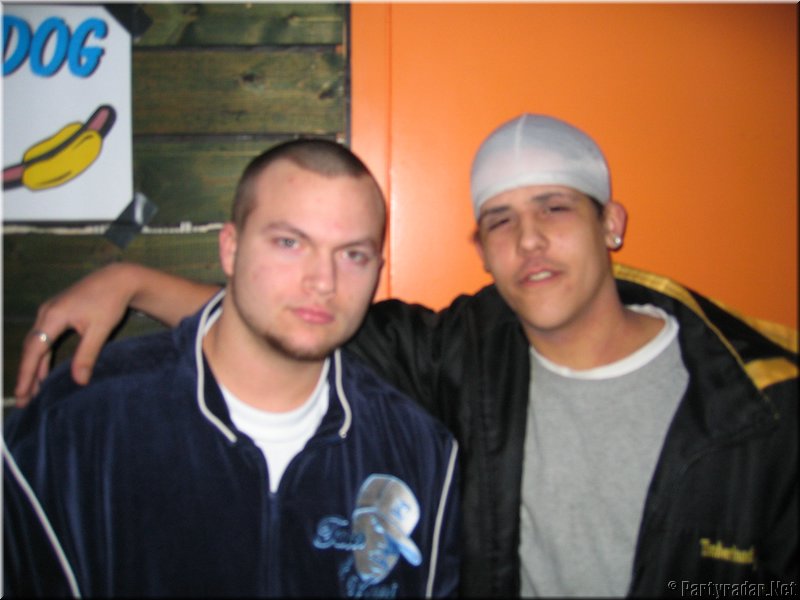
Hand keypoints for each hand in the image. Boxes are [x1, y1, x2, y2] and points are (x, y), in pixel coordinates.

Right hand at [14, 263, 133, 405]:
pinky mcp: (56, 312)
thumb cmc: (110, 302)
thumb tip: (79, 381)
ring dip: (33, 367)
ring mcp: (49, 311)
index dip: (26, 374)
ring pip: (36, 343)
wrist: (118, 279)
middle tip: (23, 400)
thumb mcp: (100, 330)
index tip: (21, 393)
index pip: (34, 350)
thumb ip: (87, 355)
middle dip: (26, 375)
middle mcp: (45, 312)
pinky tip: (43, 372)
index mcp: (53, 316)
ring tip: (31, 391)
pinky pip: (44, 337)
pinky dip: (42, 356)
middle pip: (31, 348)